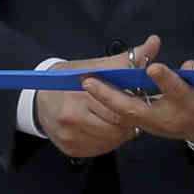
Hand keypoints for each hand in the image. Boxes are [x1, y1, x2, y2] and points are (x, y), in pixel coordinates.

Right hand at [33, 35, 160, 158]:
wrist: (39, 98)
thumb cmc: (69, 80)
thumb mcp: (95, 65)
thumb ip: (128, 59)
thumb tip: (154, 43)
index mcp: (80, 93)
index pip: (119, 107)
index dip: (130, 104)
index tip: (132, 100)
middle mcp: (72, 116)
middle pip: (117, 126)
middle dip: (126, 119)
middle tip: (125, 111)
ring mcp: (69, 134)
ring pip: (111, 140)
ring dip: (119, 131)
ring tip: (114, 119)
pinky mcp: (70, 148)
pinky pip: (101, 149)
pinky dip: (107, 140)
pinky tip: (103, 129)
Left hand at [82, 57, 193, 145]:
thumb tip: (187, 68)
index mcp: (190, 102)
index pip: (177, 90)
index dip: (165, 79)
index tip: (153, 68)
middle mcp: (168, 117)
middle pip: (137, 109)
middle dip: (111, 96)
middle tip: (89, 81)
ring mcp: (154, 125)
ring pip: (124, 116)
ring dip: (103, 100)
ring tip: (83, 82)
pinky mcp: (145, 128)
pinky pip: (122, 119)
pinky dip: (107, 106)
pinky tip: (91, 91)